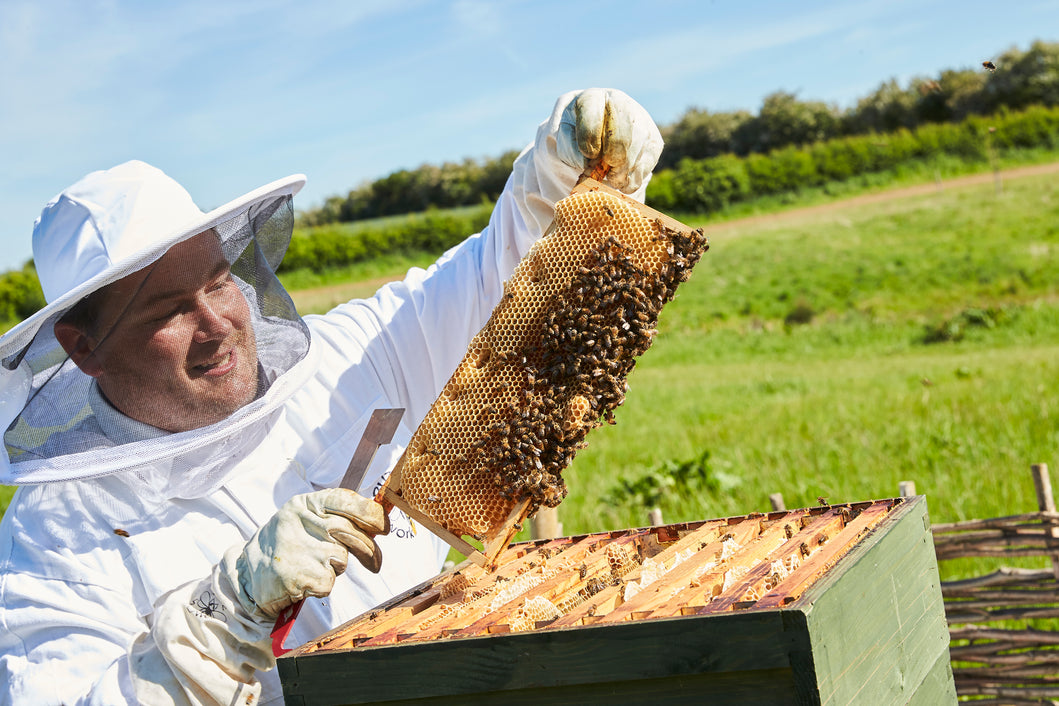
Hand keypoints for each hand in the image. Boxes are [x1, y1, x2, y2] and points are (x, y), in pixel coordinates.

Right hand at [231, 488, 388, 618]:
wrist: (248, 574)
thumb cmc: (289, 543)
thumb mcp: (308, 519)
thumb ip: (340, 517)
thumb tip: (379, 525)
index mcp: (305, 504)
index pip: (346, 501)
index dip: (371, 514)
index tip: (383, 527)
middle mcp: (300, 522)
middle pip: (351, 532)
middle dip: (368, 549)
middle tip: (374, 561)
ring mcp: (297, 549)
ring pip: (342, 559)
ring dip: (337, 567)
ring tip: (316, 565)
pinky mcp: (296, 577)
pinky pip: (329, 582)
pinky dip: (323, 585)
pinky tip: (306, 580)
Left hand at [556, 88, 662, 193]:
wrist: (600, 130)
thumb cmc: (578, 135)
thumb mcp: (565, 138)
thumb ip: (570, 148)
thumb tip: (586, 162)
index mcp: (593, 99)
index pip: (592, 118)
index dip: (589, 141)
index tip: (588, 155)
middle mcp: (620, 104)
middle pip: (621, 136)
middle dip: (611, 160)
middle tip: (604, 173)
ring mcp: (641, 120)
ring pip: (636, 151)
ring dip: (623, 172)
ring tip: (612, 179)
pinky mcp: (654, 140)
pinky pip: (648, 163)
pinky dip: (634, 178)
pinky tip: (623, 180)